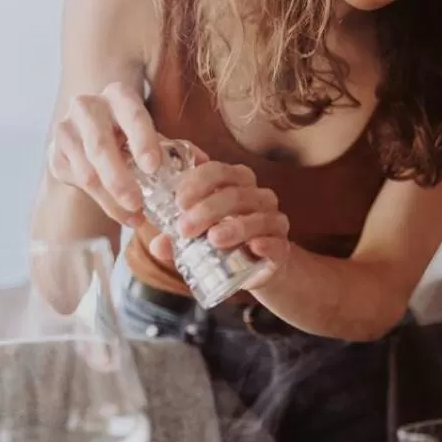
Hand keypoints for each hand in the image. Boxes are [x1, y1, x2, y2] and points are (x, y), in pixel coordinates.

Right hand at [46, 80, 168, 226]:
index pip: (133, 114)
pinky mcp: (55, 155)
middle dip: (120, 178)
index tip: (153, 167)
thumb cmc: (130, 137)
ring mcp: (66, 130)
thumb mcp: (154, 137)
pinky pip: (77, 183)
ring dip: (112, 198)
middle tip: (138, 202)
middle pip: (100, 145)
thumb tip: (204, 161)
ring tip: (136, 216)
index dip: (143, 140)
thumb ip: (177, 149)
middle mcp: (88, 107)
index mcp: (119, 96)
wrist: (89, 142)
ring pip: (87, 170)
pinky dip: (102, 202)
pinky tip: (122, 213)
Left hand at [148, 160, 290, 285]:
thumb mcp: (195, 239)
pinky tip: (253, 248)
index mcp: (236, 185)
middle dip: (208, 209)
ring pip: (259, 216)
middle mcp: (258, 197)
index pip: (219, 171)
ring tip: (213, 239)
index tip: (178, 201)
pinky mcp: (283, 248)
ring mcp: (274, 222)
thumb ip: (176, 239)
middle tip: (184, 228)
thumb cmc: (224, 244)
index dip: (198, 182)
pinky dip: (266, 244)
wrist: (257, 271)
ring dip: (235, 226)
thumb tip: (158, 244)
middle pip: (237, 193)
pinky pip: (278, 242)